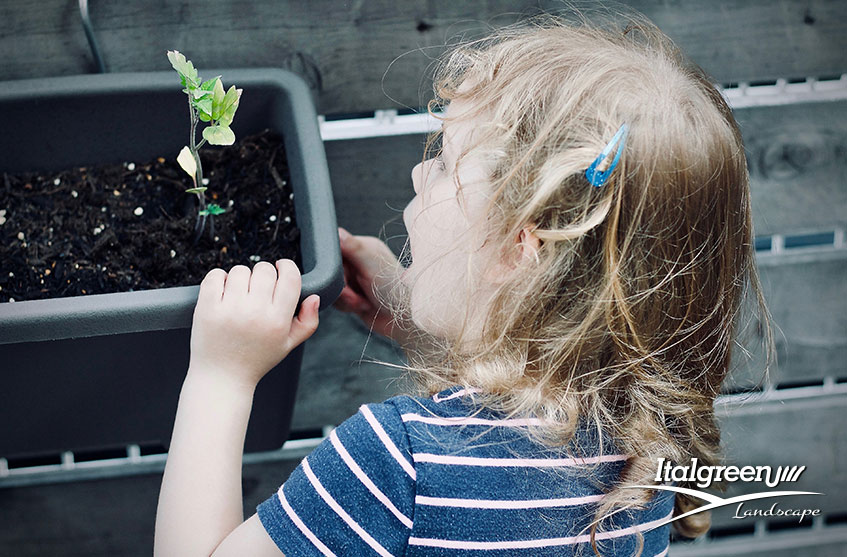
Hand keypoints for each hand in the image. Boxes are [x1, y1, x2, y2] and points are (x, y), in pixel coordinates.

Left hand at [188, 259, 319, 388]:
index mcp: (277, 320)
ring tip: (239, 294)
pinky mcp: (207, 308)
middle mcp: (255, 313)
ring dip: (240, 278)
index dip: (287, 266)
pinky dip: (219, 278)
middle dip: (263, 274)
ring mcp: (229, 310)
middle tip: (257, 288)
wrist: (222, 378)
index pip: (290, 278)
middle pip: (264, 270)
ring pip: (240, 271)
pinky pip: (215, 276)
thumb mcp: (288, 345)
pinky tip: (222, 291)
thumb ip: (308, 321)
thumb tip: (315, 297)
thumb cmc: (256, 360)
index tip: (281, 267)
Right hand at [334, 227, 404, 341]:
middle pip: (331, 271)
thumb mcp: (371, 265)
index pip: (335, 249)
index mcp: (363, 247)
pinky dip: (346, 306)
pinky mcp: (354, 296)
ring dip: (346, 299)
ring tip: (363, 302)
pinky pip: (336, 299)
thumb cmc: (395, 290)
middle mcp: (358, 261)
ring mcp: (355, 279)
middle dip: (342, 287)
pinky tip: (362, 307)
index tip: (344, 276)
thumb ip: (353, 247)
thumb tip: (337, 231)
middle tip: (356, 294)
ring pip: (332, 287)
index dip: (333, 265)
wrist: (402, 320)